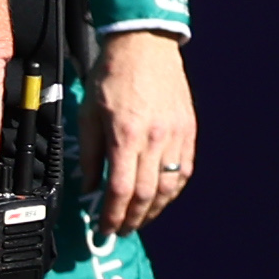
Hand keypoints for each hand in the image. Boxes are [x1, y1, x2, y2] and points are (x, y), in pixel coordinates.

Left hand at [95, 29, 196, 235]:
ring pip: (170, 186)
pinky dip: (173, 190)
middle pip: (148, 193)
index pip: (122, 189)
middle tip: (120, 231)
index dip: (113, 215)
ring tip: (140, 220)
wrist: (144, 48)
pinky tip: (162, 198)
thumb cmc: (110, 78)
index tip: (105, 228)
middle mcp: (156, 140)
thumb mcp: (88, 115)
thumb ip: (89, 155)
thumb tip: (88, 188)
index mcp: (126, 135)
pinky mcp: (190, 131)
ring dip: (156, 210)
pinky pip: (184, 170)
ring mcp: (177, 136)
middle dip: (133, 218)